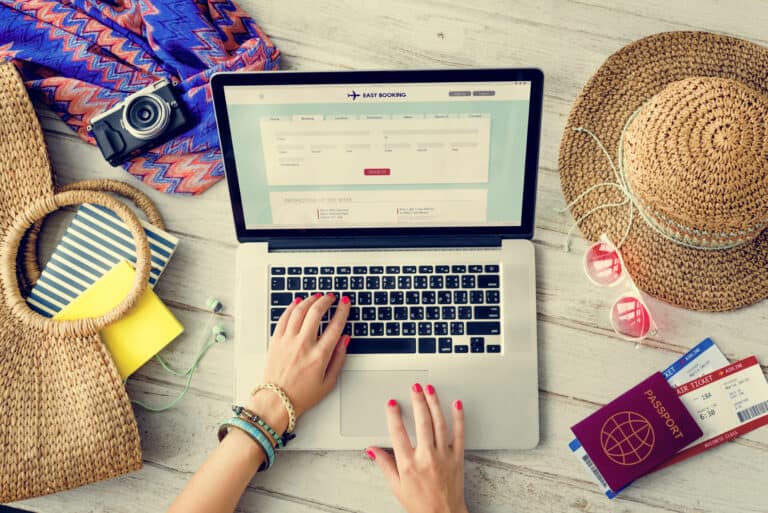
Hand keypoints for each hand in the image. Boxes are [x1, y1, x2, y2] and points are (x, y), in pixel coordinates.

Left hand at [248, 293, 349, 431]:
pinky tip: (298, 303)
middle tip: (331, 297)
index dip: (342, 311)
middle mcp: (303, 345)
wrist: (276, 402)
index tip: (345, 303)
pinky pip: (284, 318)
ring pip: (299, 311)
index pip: (335, 325)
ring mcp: (287, 341)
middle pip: (316, 312)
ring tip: (316, 297)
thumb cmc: (301, 395)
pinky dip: (291, 307)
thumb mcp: (328, 382)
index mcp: (319, 355)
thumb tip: (344, 340)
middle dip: (326, 300)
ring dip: (310, 300)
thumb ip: (339, 358)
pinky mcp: (275, 341)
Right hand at [367, 384, 467, 512]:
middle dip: (417, 401)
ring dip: (434, 403)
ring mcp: (444, 455)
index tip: (392, 403)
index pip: (398, 433)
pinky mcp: (457, 457)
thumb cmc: (420, 504)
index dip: (394, 415)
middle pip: (422, 422)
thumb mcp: (396, 487)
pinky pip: (459, 434)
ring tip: (430, 389)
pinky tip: (456, 404)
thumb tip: (373, 450)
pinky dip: (458, 418)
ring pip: (440, 423)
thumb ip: (385, 465)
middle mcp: (426, 457)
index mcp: (409, 464)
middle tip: (414, 387)